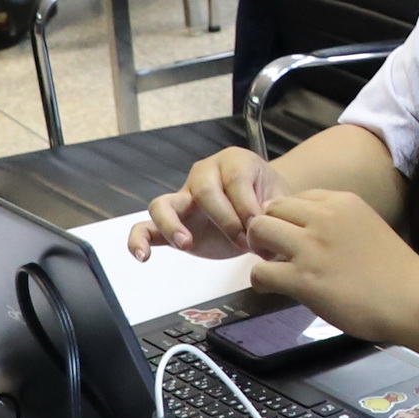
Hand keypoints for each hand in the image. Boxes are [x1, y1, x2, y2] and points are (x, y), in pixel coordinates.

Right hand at [136, 146, 284, 260]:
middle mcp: (204, 174)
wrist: (261, 208)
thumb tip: (265, 227)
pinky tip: (142, 255)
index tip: (258, 228)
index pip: (234, 180)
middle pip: (203, 190)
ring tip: (186, 244)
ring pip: (164, 204)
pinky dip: (139, 240)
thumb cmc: (268, 199)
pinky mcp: (172, 223)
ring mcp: (183, 198)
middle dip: (224, 219)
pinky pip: (146, 227)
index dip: (246, 206)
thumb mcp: (279, 200)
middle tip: (242, 241)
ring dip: (172, 224)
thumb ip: (275, 211)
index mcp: (234, 162)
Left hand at [239, 189, 418, 343]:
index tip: (293, 235)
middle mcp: (324, 218)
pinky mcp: (303, 279)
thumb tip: (311, 230)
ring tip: (272, 265)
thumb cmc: (396, 270)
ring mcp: (312, 248)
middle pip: (272, 208)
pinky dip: (261, 279)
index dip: (289, 217)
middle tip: (275, 250)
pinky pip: (261, 271)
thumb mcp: (368, 225)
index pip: (297, 197)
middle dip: (268, 227)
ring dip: (260, 249)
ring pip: (259, 231)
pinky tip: (272, 286)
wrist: (411, 298)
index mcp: (342, 202)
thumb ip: (339, 221)